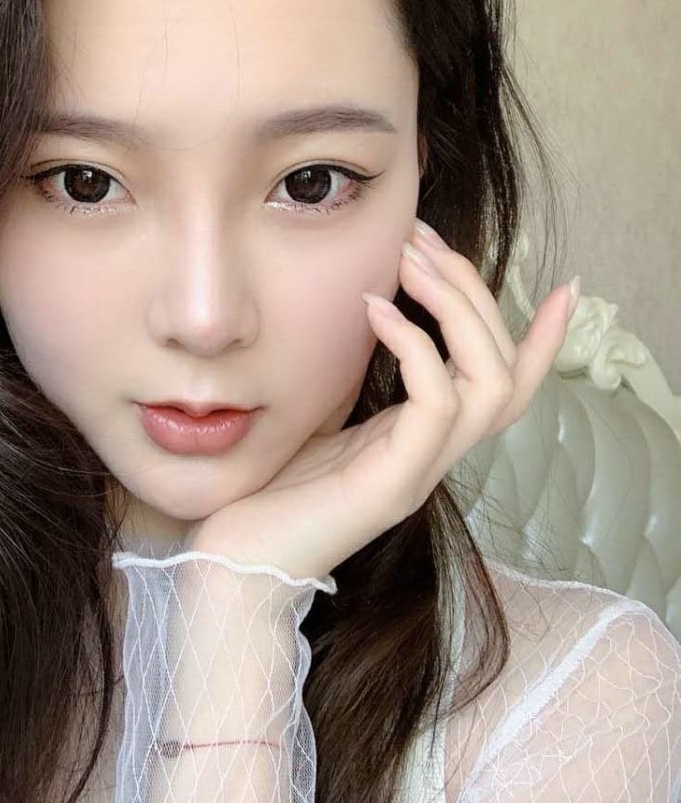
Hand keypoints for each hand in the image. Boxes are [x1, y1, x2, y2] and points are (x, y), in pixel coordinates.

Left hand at [184, 221, 578, 581]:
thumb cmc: (270, 488)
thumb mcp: (322, 416)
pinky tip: (375, 308)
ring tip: (408, 259)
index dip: (543, 339)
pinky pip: (436, 402)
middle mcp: (436, 454)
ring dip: (455, 307)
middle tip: (421, 238)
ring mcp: (421, 471)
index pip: (509, 386)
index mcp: (425, 438)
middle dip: (473, 290)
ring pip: (489, 382)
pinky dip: (415, 344)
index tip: (566, 286)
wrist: (236, 564)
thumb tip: (364, 308)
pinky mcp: (395, 484)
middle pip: (505, 368)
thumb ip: (355, 374)